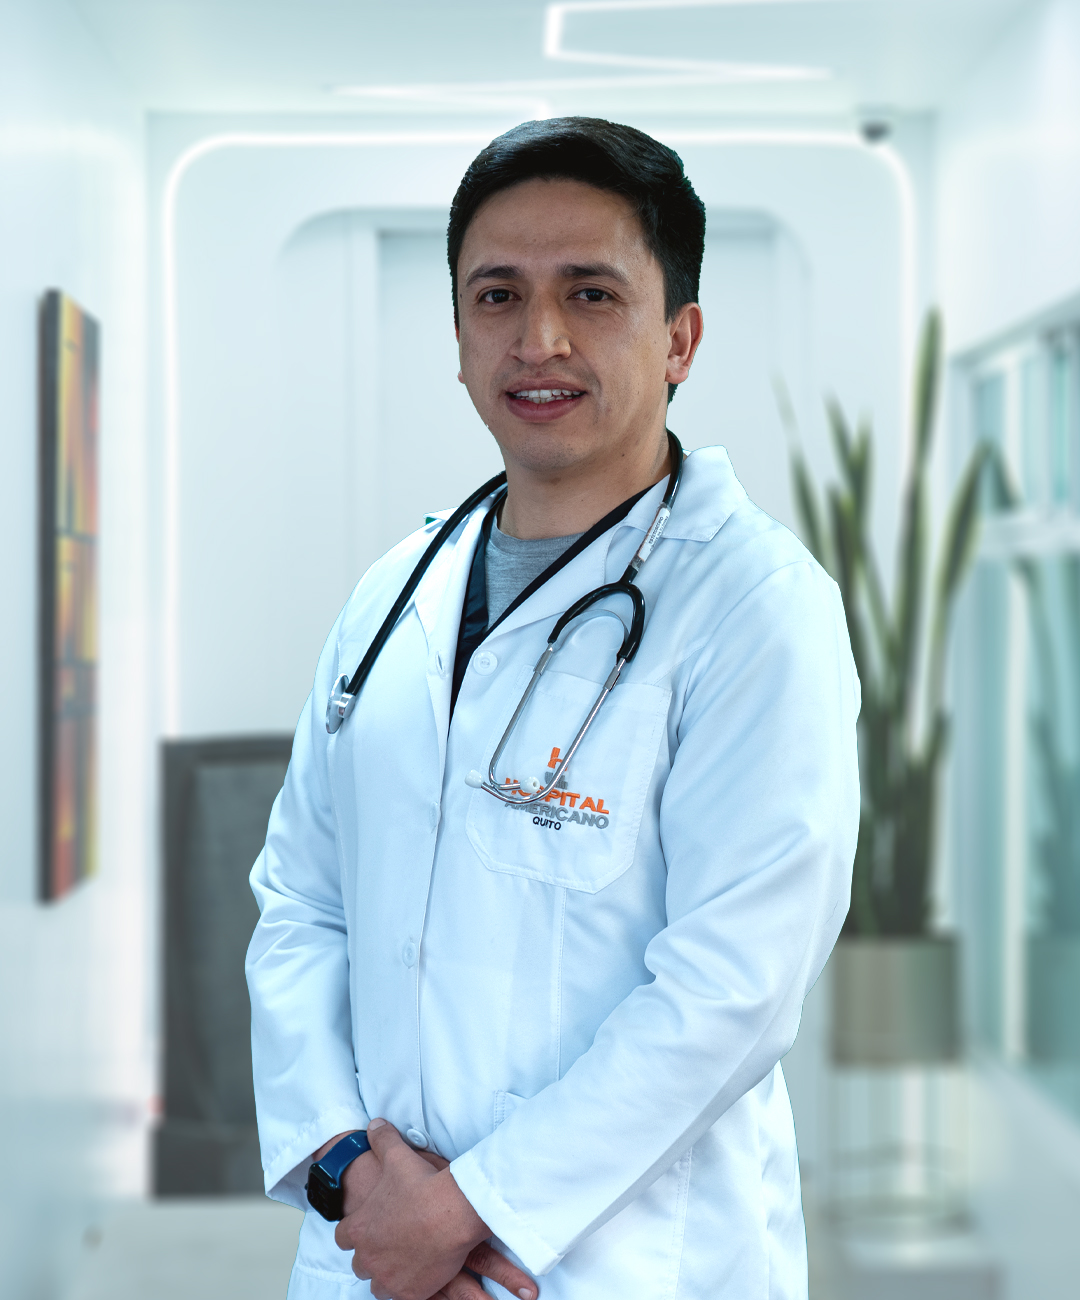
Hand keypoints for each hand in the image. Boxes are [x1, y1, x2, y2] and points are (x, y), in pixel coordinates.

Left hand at [333, 1119, 536, 1299]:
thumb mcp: (397, 1156)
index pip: (343, 1237)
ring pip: (377, 1284)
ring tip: (405, 1261)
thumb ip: (381, 1140)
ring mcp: (387, 1277)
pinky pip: (400, 1296)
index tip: (370, 1226)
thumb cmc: (423, 1186)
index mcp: (359, 1228)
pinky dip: (408, 1287)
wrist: (452, 1213)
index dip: (356, 1231)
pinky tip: (420, 1273)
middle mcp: (367, 1257)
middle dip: (373, 1255)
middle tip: (392, 1243)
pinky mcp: (408, 1292)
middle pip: (360, 1263)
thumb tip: (374, 1124)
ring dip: (387, 1274)